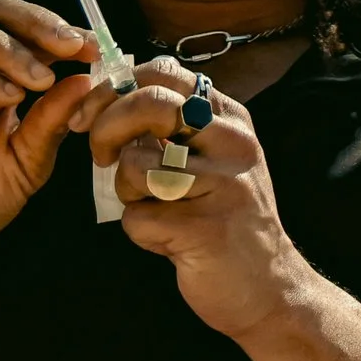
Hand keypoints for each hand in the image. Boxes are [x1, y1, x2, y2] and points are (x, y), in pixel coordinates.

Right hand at [0, 0, 109, 269]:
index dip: (60, 30)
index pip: (22, 28)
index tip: (94, 46)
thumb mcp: (29, 161)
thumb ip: (53, 121)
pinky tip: (9, 98)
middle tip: (72, 45)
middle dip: (37, 22)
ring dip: (9, 49)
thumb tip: (87, 78)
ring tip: (42, 79)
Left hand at [89, 57, 307, 341]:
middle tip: (99, 155)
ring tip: (153, 207)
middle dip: (106, 128)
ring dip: (126, 191)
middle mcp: (232, 142)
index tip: (92, 114)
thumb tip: (110, 98)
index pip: (164, 73)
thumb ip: (178, 127)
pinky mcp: (204, 228)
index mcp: (232, 119)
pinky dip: (139, 231)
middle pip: (149, 104)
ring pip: (135, 164)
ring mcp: (221, 184)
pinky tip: (167, 240)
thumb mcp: (217, 158)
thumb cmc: (229, 218)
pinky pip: (136, 217)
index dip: (116, 88)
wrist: (268, 287)